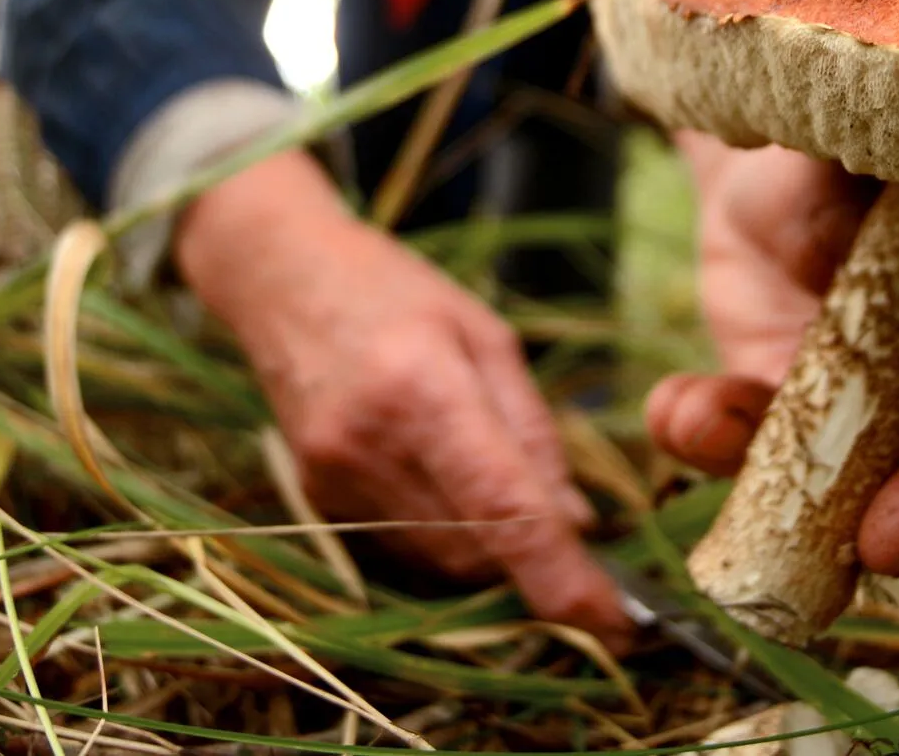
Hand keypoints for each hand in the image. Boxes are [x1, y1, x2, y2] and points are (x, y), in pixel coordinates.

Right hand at [175, 150, 629, 643]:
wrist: (281, 277)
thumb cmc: (397, 291)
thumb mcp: (486, 335)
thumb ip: (531, 431)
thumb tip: (577, 523)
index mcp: (423, 388)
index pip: (502, 509)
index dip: (562, 577)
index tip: (618, 621)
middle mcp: (371, 445)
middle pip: (476, 550)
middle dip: (532, 555)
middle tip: (565, 519)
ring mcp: (333, 479)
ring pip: (440, 562)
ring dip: (487, 547)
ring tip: (489, 472)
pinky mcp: (315, 498)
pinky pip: (401, 547)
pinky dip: (441, 532)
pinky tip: (439, 473)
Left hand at [648, 135, 898, 576]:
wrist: (761, 169)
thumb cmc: (845, 136)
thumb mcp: (860, 128)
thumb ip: (884, 172)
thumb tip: (869, 219)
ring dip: (872, 521)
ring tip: (814, 537)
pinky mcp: (826, 446)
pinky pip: (786, 476)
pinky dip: (721, 443)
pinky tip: (686, 414)